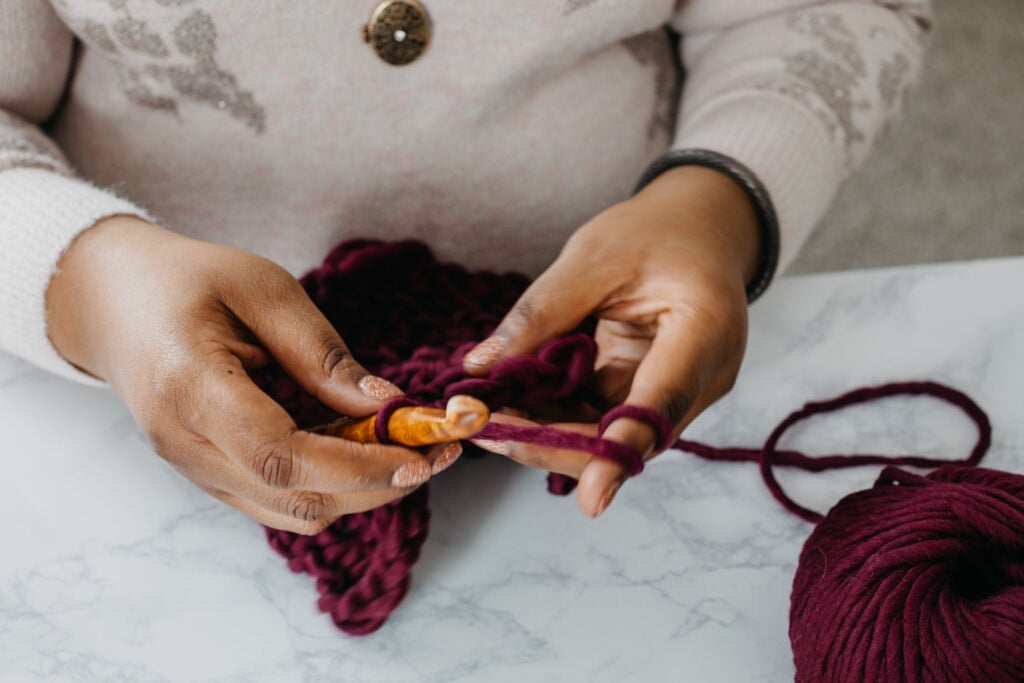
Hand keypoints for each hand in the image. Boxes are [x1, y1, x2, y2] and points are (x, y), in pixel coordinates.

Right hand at [47, 216, 457, 533]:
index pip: (282, 455)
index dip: (358, 466)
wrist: (109, 301)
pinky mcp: (205, 473)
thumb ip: (321, 353)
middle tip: (438, 454)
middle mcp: (184, 444)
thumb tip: (387, 404)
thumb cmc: (186, 279)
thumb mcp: (260, 288)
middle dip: (377, 487)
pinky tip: (361, 453)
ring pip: (290, 511)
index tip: (420, 456)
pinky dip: (329, 489)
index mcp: (190, 388)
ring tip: (408, 451)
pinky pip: (275, 502)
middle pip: (294, 498)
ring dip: (359, 494)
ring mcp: (191, 467)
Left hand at [464, 165, 760, 516]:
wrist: (698, 228)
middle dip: (556, 442)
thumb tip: (482, 369)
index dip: (620, 451)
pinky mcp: (655, 395)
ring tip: (490, 414)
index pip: (661, 403)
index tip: (592, 498)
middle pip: (630, 437)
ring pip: (611, 438)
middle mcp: (703, 377)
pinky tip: (517, 403)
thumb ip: (540, 314)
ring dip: (550, 433)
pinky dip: (559, 416)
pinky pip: (604, 420)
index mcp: (704, 330)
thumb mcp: (593, 257)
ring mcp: (682, 393)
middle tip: (488, 430)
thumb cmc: (654, 232)